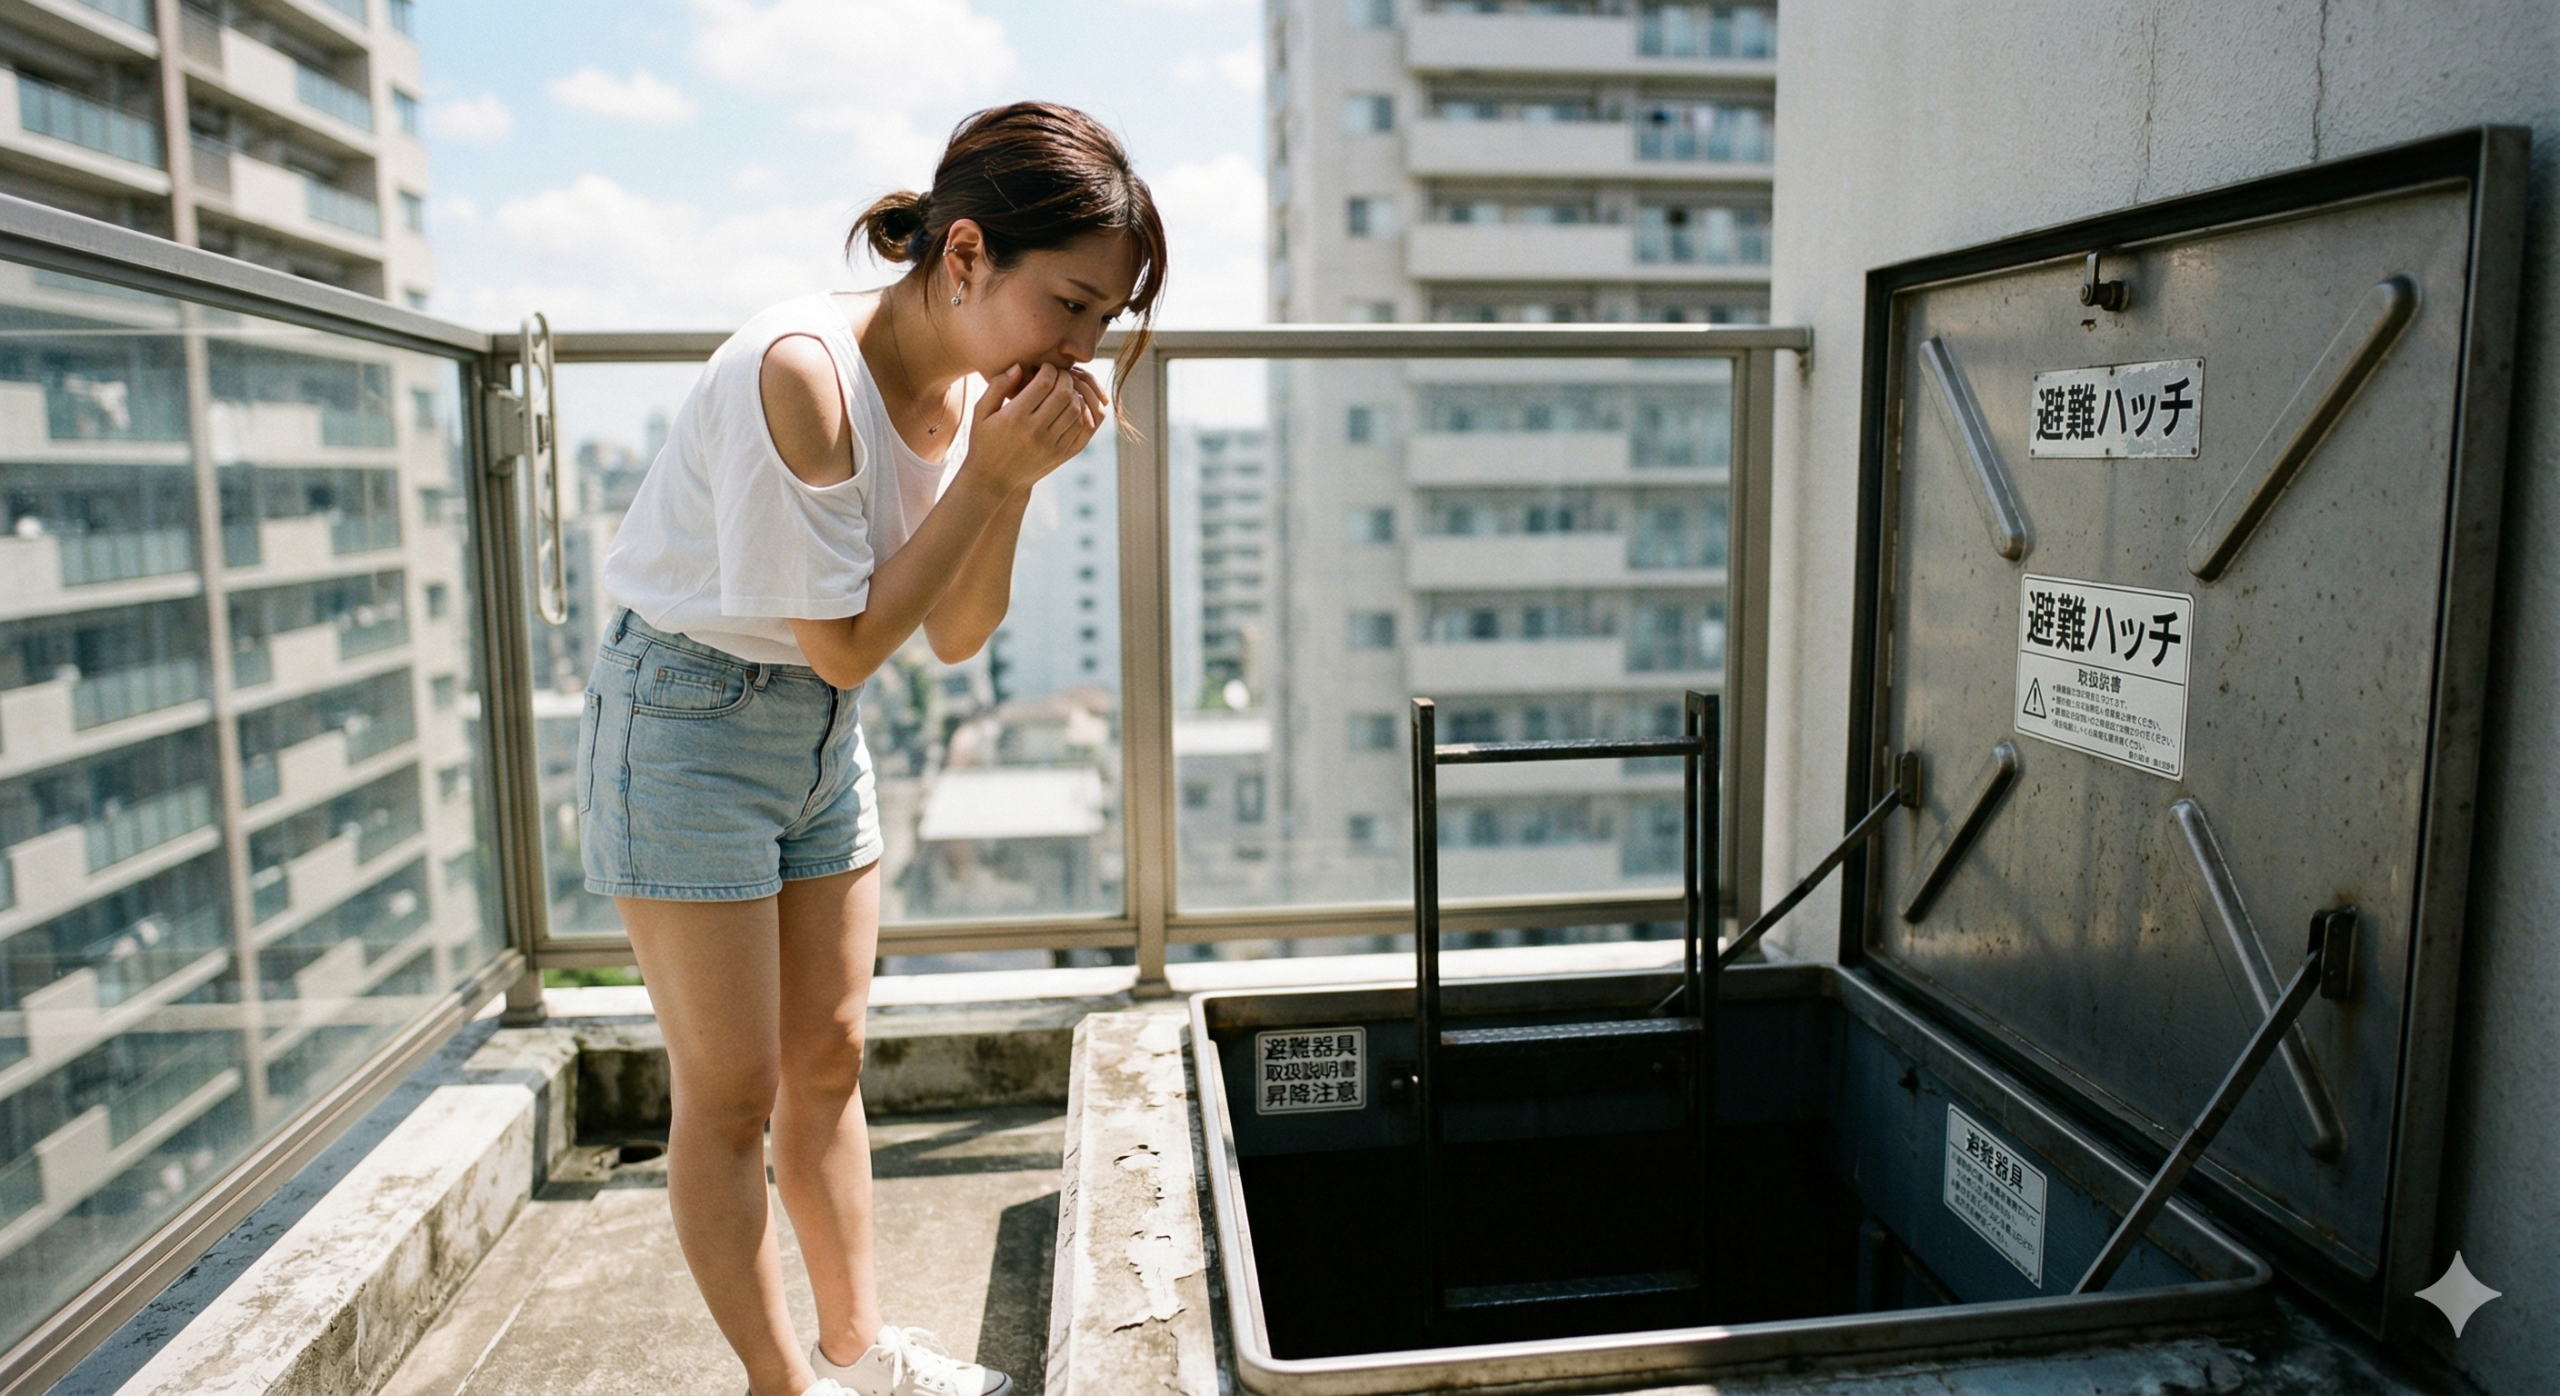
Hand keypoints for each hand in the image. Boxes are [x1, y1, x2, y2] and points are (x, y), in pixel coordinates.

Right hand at [959, 363, 1106, 496]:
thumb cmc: (984, 441)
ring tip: (1066, 389)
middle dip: (1065, 378)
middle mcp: (1034, 431)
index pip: (1044, 383)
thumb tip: (1019, 366)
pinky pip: (1081, 429)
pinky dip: (1082, 413)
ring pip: (1076, 411)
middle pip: (1064, 394)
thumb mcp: (981, 413)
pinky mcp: (1061, 455)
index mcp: (1014, 417)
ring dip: (1075, 395)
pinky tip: (1071, 407)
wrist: (993, 480)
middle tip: (1060, 375)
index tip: (1046, 367)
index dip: (1049, 369)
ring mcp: (1050, 445)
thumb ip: (997, 387)